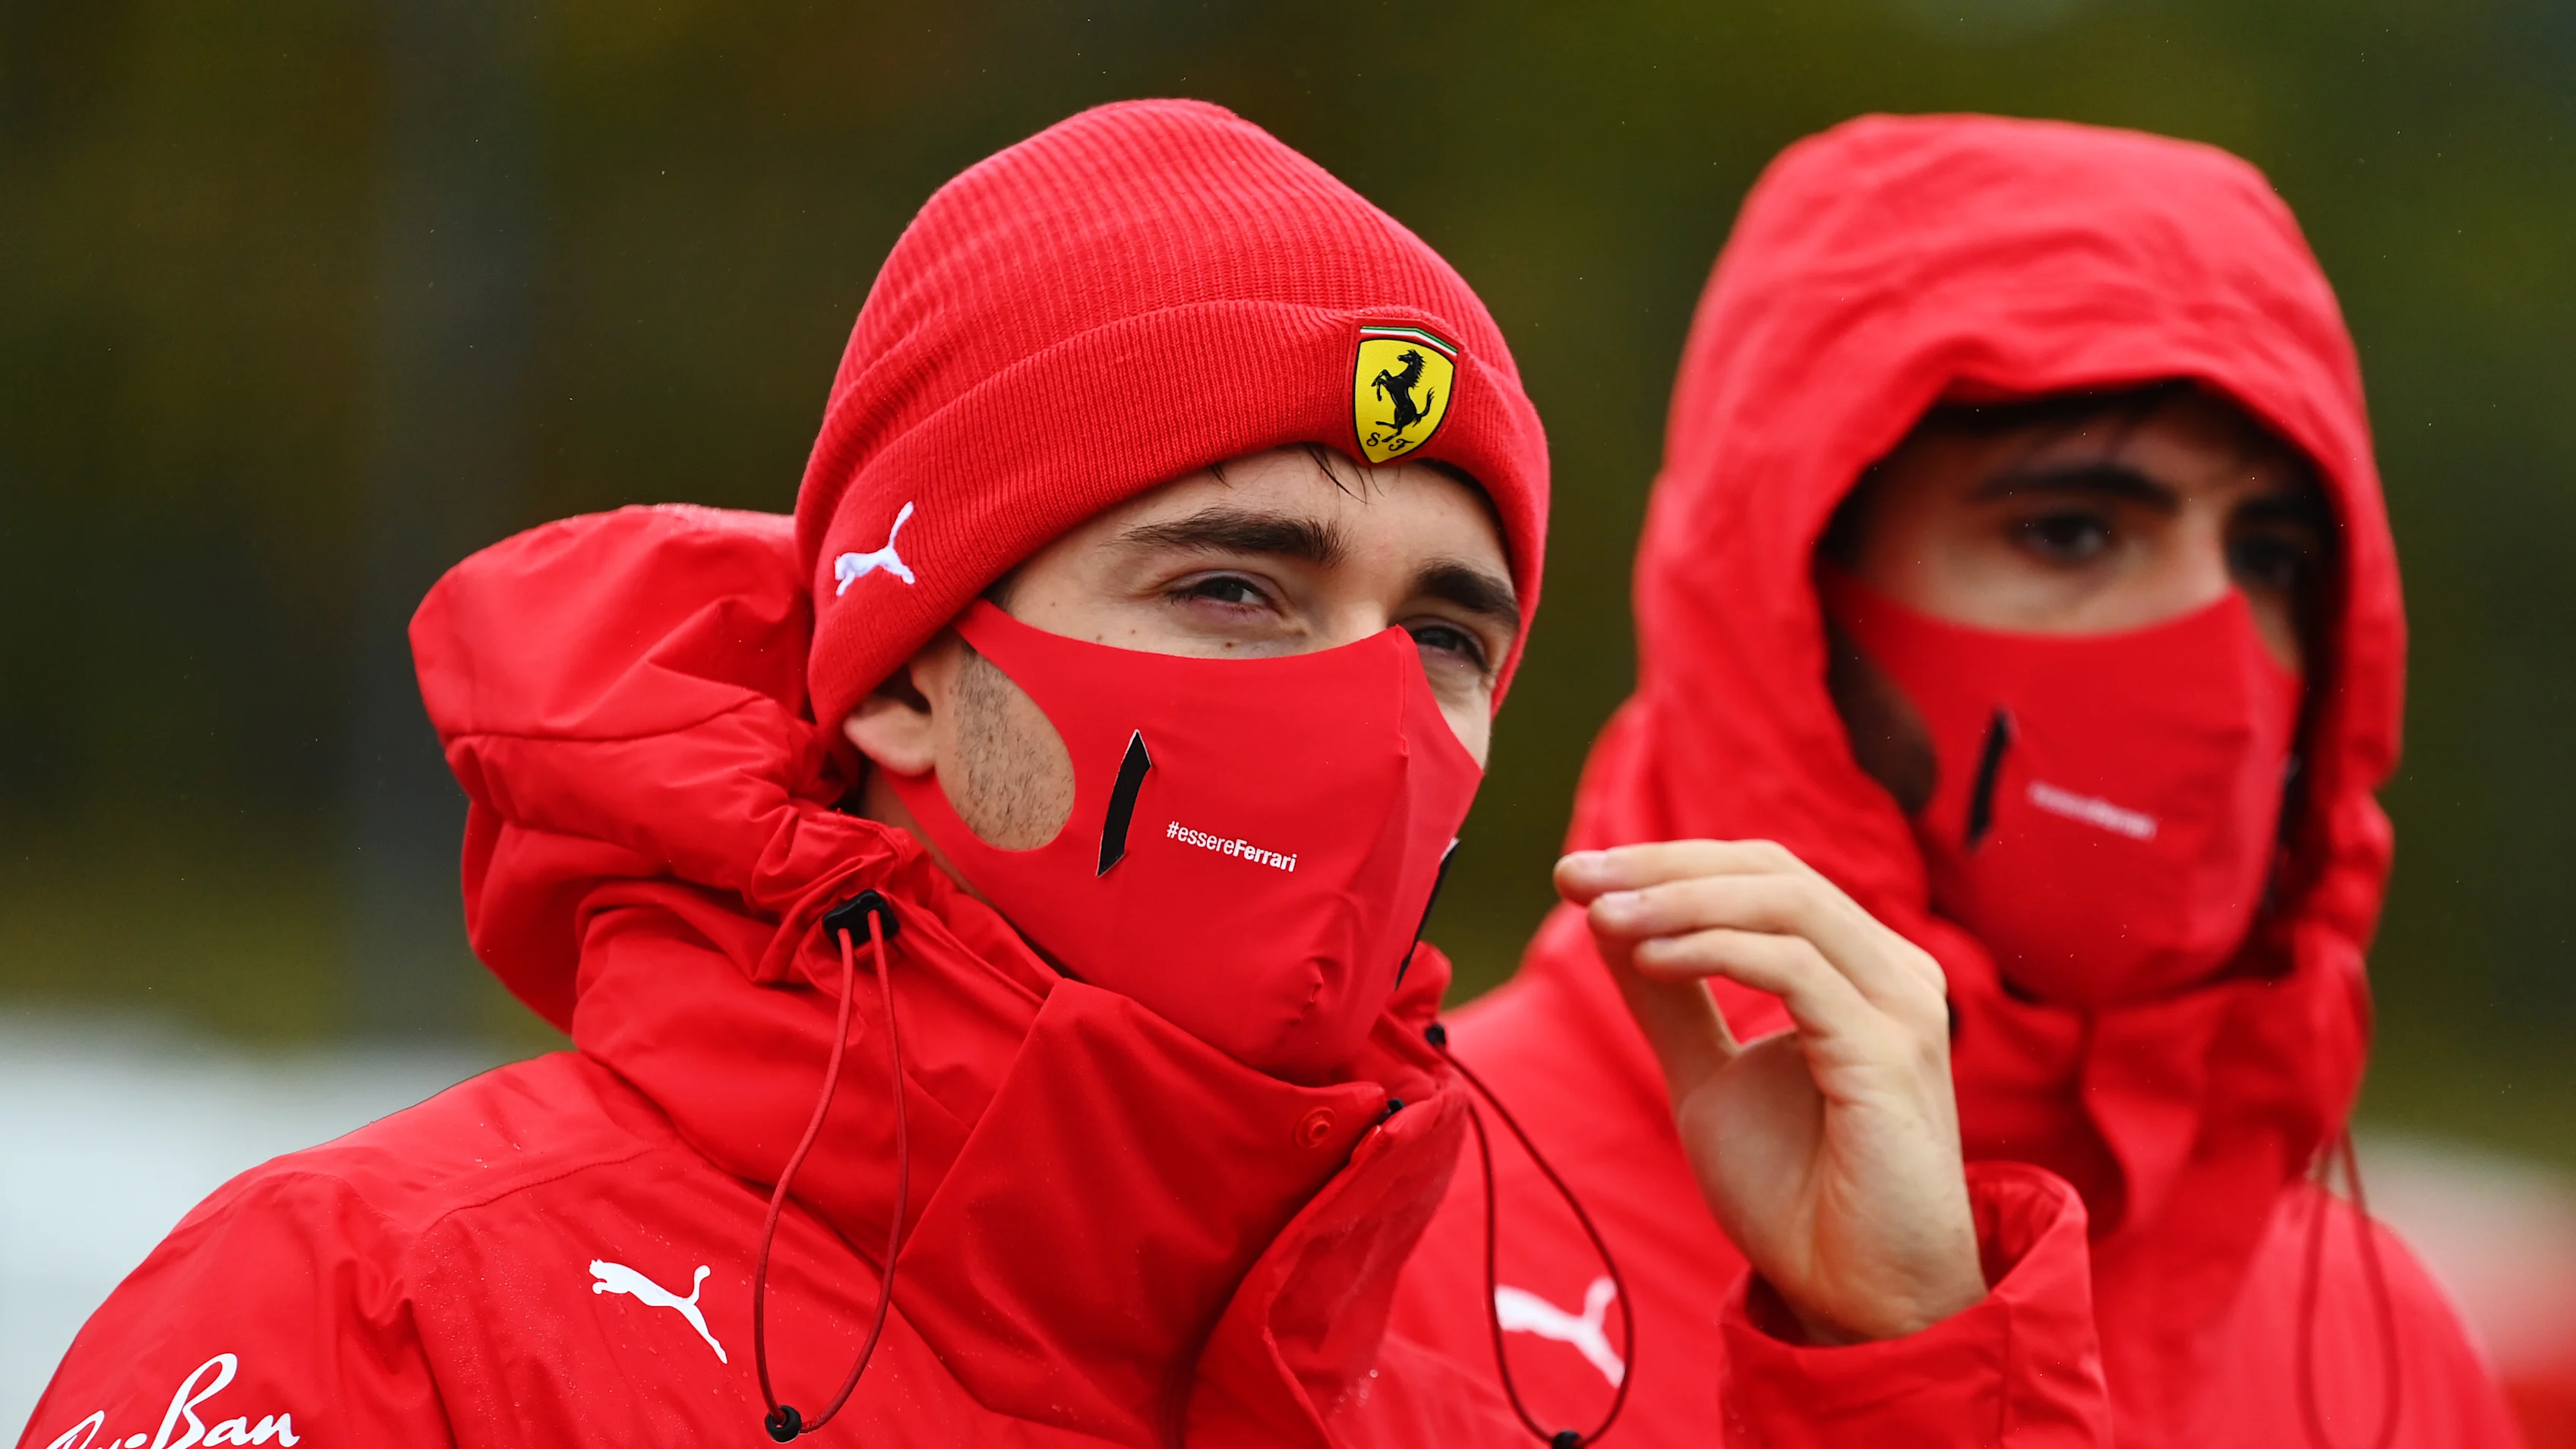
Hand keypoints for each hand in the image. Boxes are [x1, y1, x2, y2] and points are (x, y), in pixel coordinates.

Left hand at [1556, 840, 1983, 1343]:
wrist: (1858, 1300)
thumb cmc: (1797, 1196)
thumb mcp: (1706, 1076)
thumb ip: (1668, 998)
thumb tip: (1605, 917)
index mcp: (1857, 968)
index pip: (1760, 873)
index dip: (1666, 861)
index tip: (1573, 873)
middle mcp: (1892, 972)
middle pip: (1771, 869)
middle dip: (1662, 865)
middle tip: (1575, 876)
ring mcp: (1900, 1007)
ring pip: (1786, 902)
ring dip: (1678, 900)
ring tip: (1599, 917)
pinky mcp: (1891, 1052)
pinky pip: (1796, 969)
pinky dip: (1715, 950)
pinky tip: (1650, 961)